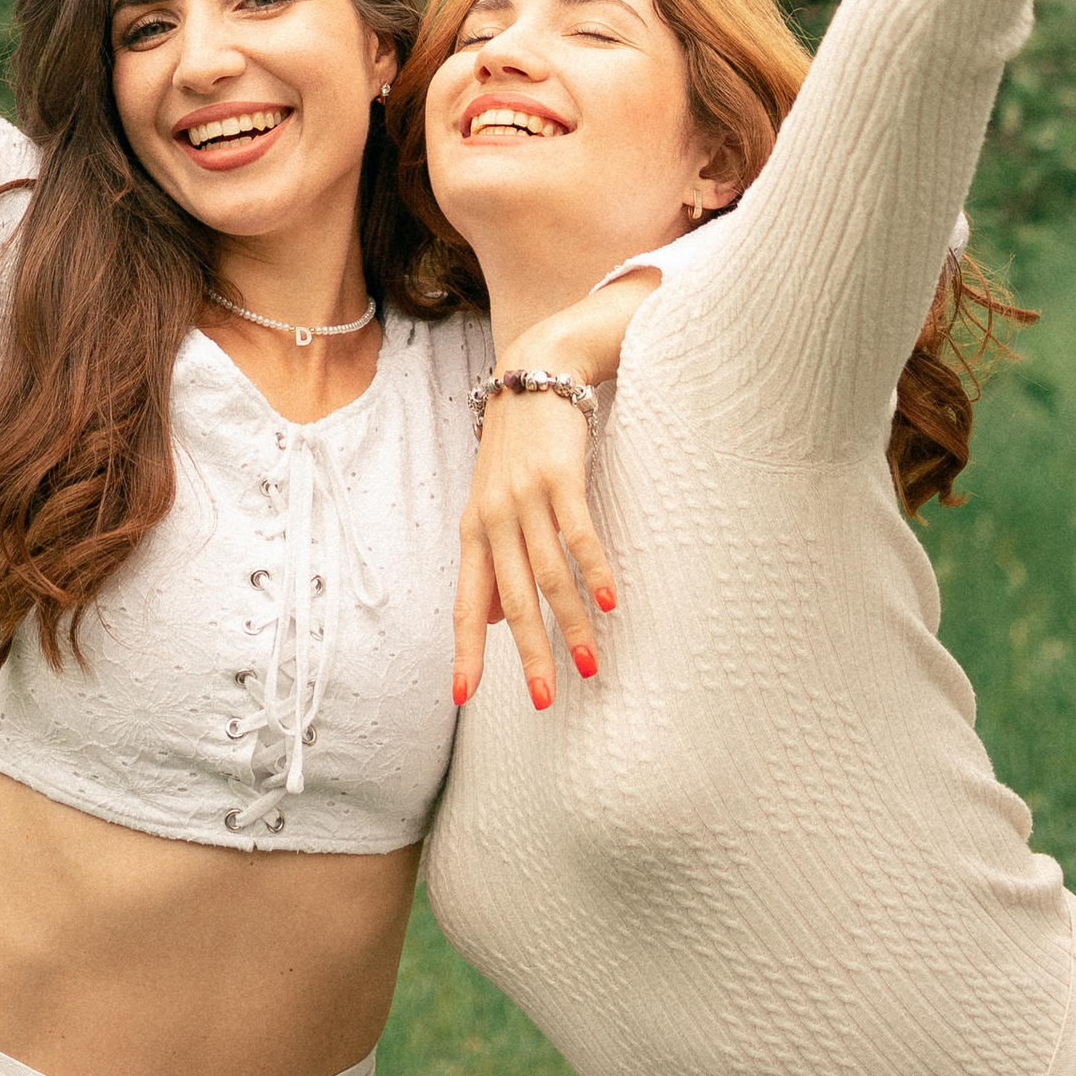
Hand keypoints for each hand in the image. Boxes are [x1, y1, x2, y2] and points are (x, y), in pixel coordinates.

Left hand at [451, 277, 653, 708]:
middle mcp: (494, 518)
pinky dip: (596, 572)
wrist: (534, 374)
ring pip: (549, 575)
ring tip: (590, 663)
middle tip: (544, 700)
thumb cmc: (516, 448)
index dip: (465, 651)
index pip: (465, 603)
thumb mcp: (491, 504)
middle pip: (511, 600)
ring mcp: (526, 497)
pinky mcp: (560, 478)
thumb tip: (488, 621)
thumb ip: (490, 562)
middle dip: (528, 654)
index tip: (463, 698)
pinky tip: (612, 604)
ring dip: (572, 623)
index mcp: (474, 531)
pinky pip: (579, 535)